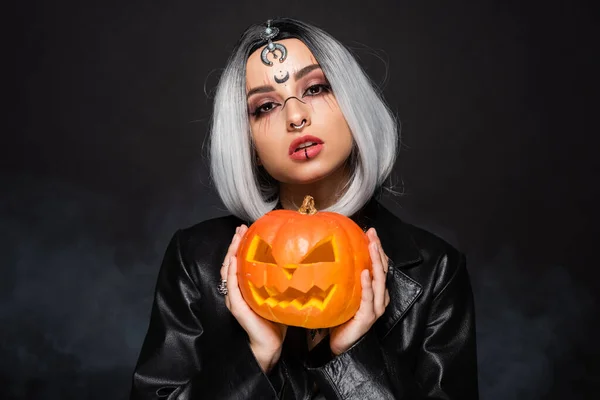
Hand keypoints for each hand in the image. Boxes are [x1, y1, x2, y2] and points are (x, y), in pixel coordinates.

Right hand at [221, 225, 286, 372]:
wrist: (271, 343)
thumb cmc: (276, 319)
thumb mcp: (279, 293)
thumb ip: (280, 277)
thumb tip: (298, 259)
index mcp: (245, 287)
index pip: (238, 262)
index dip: (240, 245)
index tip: (246, 229)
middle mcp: (237, 291)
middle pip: (230, 262)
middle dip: (234, 244)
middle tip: (240, 228)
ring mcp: (235, 298)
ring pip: (228, 271)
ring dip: (231, 253)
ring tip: (236, 239)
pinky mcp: (237, 307)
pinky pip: (232, 288)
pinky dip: (231, 273)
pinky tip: (234, 261)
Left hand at [329, 227, 389, 355]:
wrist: (339, 343)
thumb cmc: (341, 317)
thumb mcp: (344, 292)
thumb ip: (344, 277)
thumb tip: (331, 254)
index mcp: (375, 291)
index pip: (380, 266)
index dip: (377, 249)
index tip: (370, 232)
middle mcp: (379, 298)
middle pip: (383, 270)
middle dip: (378, 250)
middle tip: (372, 234)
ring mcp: (375, 308)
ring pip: (380, 281)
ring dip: (376, 263)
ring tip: (371, 247)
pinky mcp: (368, 317)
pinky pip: (369, 299)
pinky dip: (368, 286)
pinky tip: (365, 274)